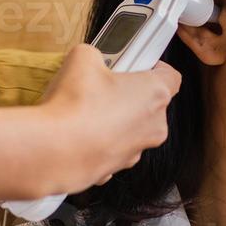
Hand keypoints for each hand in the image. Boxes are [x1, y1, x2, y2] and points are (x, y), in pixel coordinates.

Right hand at [0, 44, 180, 203]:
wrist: (54, 150)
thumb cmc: (76, 104)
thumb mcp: (82, 58)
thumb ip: (94, 55)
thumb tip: (90, 60)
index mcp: (155, 94)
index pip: (171, 77)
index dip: (155, 67)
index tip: (137, 63)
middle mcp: (153, 126)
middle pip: (150, 105)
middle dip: (128, 95)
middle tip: (103, 86)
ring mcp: (135, 151)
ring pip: (130, 130)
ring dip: (113, 120)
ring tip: (85, 111)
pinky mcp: (115, 169)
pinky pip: (110, 149)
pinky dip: (97, 142)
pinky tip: (77, 133)